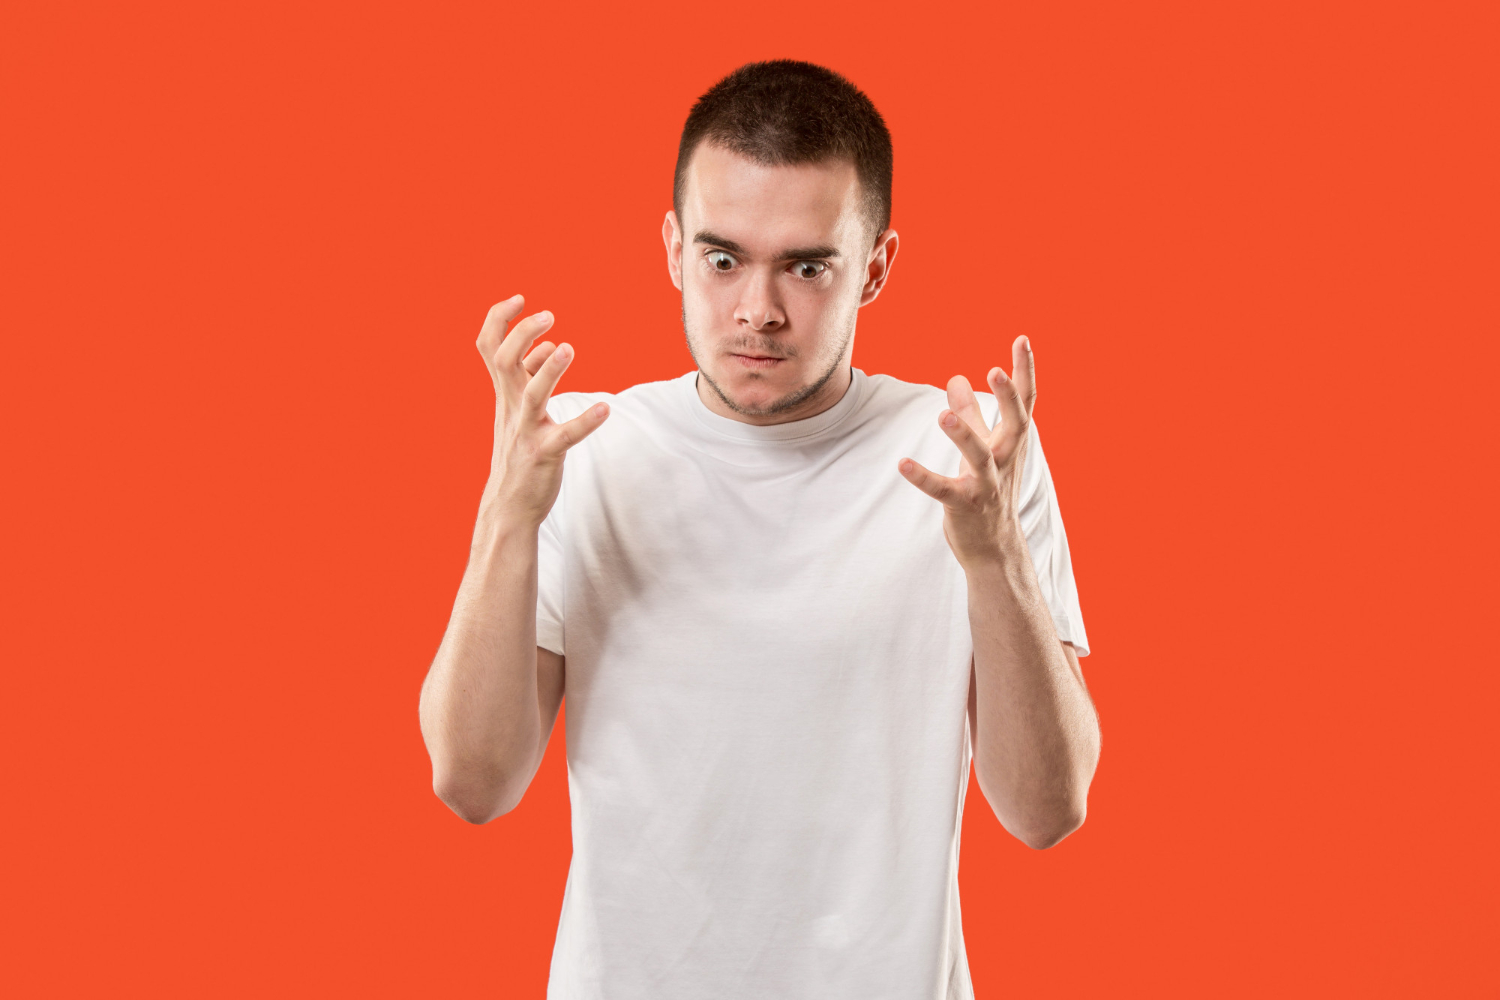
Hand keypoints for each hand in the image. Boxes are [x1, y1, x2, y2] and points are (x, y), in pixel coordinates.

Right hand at [476, 294, 608, 528]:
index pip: (488, 347)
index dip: (499, 319)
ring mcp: (525, 431)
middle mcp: (510, 408)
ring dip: (550, 371)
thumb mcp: (518, 411)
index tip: (519, 298)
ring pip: (532, 394)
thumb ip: (531, 377)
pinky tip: (604, 410)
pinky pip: (564, 436)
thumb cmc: (517, 452)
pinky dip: (584, 421)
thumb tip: (547, 348)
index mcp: (504, 394)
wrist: (509, 505)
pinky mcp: (544, 454)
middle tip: (548, 315)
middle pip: (504, 360)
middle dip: (522, 333)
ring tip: (568, 348)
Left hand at [898, 335, 1036, 570]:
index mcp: (1011, 443)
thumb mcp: (983, 448)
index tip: (1022, 340)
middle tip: (994, 370)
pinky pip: (944, 490)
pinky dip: (924, 477)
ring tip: (943, 414)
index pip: (1025, 403)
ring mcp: (987, 485)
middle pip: (1014, 425)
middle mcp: (1005, 461)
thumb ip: (971, 413)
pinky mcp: (965, 506)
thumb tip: (955, 378)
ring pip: (980, 458)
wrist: (995, 548)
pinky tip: (903, 464)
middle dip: (1007, 398)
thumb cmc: (990, 490)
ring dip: (964, 435)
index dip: (1024, 372)